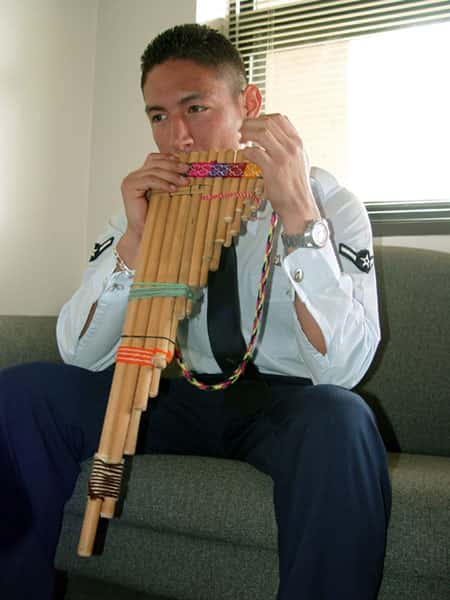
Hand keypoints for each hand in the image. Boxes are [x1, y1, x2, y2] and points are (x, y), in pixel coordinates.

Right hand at [117, 153, 189, 266]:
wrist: (143, 232)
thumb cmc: (155, 216)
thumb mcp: (164, 195)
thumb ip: (168, 182)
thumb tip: (186, 171)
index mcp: (140, 175)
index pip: (154, 159)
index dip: (168, 158)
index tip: (184, 162)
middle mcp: (133, 176)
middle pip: (155, 163)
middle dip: (173, 165)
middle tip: (188, 169)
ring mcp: (130, 181)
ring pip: (154, 171)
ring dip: (172, 175)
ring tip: (185, 181)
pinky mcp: (130, 187)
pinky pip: (150, 180)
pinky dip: (163, 183)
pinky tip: (173, 189)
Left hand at [240, 114, 319, 233]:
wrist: (299, 205)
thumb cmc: (297, 186)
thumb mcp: (300, 161)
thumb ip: (290, 147)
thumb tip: (275, 136)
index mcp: (298, 143)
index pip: (280, 119)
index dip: (263, 118)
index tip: (253, 123)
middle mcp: (292, 147)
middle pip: (268, 123)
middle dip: (251, 123)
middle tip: (242, 129)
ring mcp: (283, 158)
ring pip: (261, 133)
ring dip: (247, 133)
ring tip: (240, 139)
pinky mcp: (273, 169)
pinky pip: (254, 152)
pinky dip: (246, 151)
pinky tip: (243, 154)